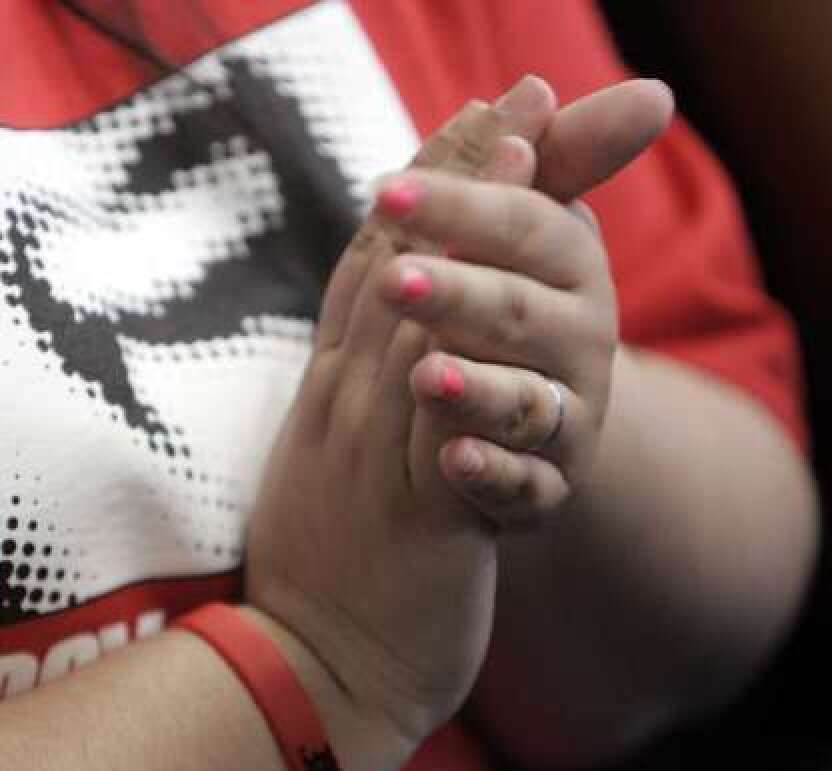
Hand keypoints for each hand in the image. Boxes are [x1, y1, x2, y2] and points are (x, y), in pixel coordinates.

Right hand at [244, 81, 558, 744]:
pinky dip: (457, 353)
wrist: (308, 666)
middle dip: (453, 177)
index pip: (371, 267)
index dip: (419, 188)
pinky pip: (437, 422)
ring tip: (517, 153)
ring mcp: (371, 451)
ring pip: (414, 318)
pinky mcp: (410, 510)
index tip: (468, 119)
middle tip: (506, 98)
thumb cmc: (330, 565)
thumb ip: (350, 395)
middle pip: (397, 267)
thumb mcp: (329, 460)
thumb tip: (377, 343)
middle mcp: (345, 404)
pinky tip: (489, 294)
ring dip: (464, 231)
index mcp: (331, 393)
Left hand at [374, 79, 673, 531]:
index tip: (386, 190)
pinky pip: (525, 485)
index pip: (522, 225)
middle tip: (396, 281)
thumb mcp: (512, 237)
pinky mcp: (547, 486)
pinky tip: (453, 459)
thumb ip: (519, 168)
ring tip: (428, 375)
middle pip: (517, 312)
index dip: (461, 205)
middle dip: (458, 293)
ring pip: (525, 402)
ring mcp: (566, 418)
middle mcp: (580, 340)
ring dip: (478, 388)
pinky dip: (491, 473)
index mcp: (568, 266)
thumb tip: (530, 89)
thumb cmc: (508, 307)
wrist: (531, 423)